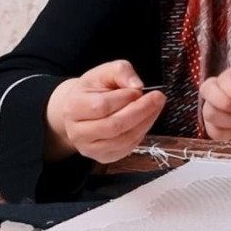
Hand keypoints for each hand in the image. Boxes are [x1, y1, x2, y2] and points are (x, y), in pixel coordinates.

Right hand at [46, 60, 165, 162]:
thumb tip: (137, 85)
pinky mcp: (102, 157)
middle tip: (158, 98)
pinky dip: (141, 134)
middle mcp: (77, 132)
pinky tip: (146, 120)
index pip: (102, 106)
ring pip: (123, 140)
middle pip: (114, 126)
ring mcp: (89, 148)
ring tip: (155, 107)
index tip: (140, 89)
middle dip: (141, 111)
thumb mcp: (104, 72)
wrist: (80, 110)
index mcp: (73, 107)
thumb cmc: (93, 90)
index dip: (125, 98)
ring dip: (145, 123)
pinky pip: (127, 149)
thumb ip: (121, 72)